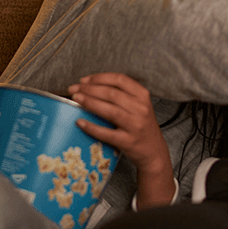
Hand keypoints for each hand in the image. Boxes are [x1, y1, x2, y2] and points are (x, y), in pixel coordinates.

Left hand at [69, 72, 175, 207]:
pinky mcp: (127, 141)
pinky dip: (91, 127)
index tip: (85, 80)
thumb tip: (92, 86)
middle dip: (89, 89)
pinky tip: (80, 122)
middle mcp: (141, 108)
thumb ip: (123, 95)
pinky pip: (106, 133)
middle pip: (112, 93)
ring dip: (89, 103)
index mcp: (143, 96)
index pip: (120, 80)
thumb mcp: (139, 105)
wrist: (153, 150)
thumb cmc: (142, 125)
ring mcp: (135, 125)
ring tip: (76, 99)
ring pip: (109, 110)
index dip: (100, 78)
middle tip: (74, 89)